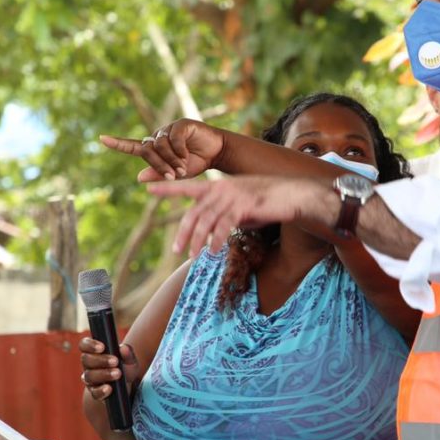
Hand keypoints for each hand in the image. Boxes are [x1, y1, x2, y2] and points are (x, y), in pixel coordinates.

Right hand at [79, 337, 138, 400]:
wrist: (125, 385)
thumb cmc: (124, 366)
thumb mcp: (129, 359)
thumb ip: (128, 353)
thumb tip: (123, 348)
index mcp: (93, 352)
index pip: (84, 344)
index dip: (90, 345)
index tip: (102, 347)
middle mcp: (88, 364)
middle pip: (87, 360)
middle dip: (101, 360)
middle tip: (115, 361)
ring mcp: (89, 379)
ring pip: (89, 376)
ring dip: (104, 374)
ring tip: (118, 373)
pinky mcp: (94, 392)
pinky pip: (94, 392)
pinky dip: (102, 390)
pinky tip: (109, 388)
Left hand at [101, 119, 224, 181]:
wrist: (216, 153)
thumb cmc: (195, 163)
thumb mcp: (176, 174)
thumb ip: (158, 175)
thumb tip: (138, 177)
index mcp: (154, 149)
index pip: (133, 146)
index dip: (118, 143)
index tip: (102, 139)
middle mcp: (159, 136)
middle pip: (147, 150)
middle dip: (158, 165)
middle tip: (172, 176)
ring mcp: (169, 129)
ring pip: (159, 145)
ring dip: (170, 160)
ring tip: (183, 169)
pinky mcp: (181, 124)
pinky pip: (173, 138)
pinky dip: (179, 150)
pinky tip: (186, 157)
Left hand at [148, 175, 330, 256]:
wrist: (292, 196)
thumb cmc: (268, 203)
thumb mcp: (242, 207)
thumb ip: (225, 215)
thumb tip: (214, 232)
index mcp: (218, 185)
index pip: (187, 186)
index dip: (167, 187)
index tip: (147, 186)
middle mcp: (221, 188)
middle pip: (194, 211)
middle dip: (183, 232)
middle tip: (177, 249)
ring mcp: (232, 195)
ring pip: (206, 220)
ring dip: (198, 240)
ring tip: (193, 255)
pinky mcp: (244, 204)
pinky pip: (224, 225)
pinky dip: (216, 240)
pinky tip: (213, 251)